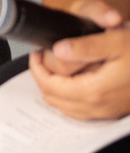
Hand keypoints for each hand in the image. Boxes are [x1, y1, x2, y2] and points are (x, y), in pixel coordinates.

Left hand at [30, 1, 129, 120]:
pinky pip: (81, 111)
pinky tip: (73, 80)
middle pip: (53, 99)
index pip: (50, 86)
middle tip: (42, 59)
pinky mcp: (113, 111)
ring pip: (65, 108)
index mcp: (95, 90)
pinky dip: (69, 97)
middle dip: (43, 78)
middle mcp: (99, 106)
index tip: (36, 54)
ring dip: (55, 89)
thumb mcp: (116, 40)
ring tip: (54, 67)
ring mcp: (107, 112)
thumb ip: (85, 46)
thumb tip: (59, 50)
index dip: (37, 69)